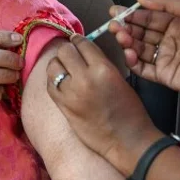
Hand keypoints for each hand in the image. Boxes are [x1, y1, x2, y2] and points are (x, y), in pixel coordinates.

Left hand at [46, 35, 161, 174]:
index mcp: (102, 69)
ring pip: (52, 67)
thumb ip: (100, 63)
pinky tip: (60, 82)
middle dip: (67, 51)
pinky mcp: (62, 107)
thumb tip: (84, 53)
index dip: (78, 40)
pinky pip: (50, 85)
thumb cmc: (129, 110)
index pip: (82, 44)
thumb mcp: (119, 79)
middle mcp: (84, 79)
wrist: (126, 140)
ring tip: (64, 68)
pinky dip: (53, 80)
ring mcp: (70, 94)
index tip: (77, 41)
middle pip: (64, 52)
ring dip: (57, 64)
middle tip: (71, 55)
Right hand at [108, 0, 179, 104]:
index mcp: (179, 22)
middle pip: (141, 31)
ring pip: (138, 47)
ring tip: (120, 36)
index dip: (133, 13)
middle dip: (126, 26)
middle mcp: (171, 39)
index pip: (150, 15)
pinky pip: (142, 68)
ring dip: (127, 41)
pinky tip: (129, 53)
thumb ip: (168, 1)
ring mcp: (166, 57)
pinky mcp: (164, 74)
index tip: (120, 11)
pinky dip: (132, 61)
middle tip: (114, 23)